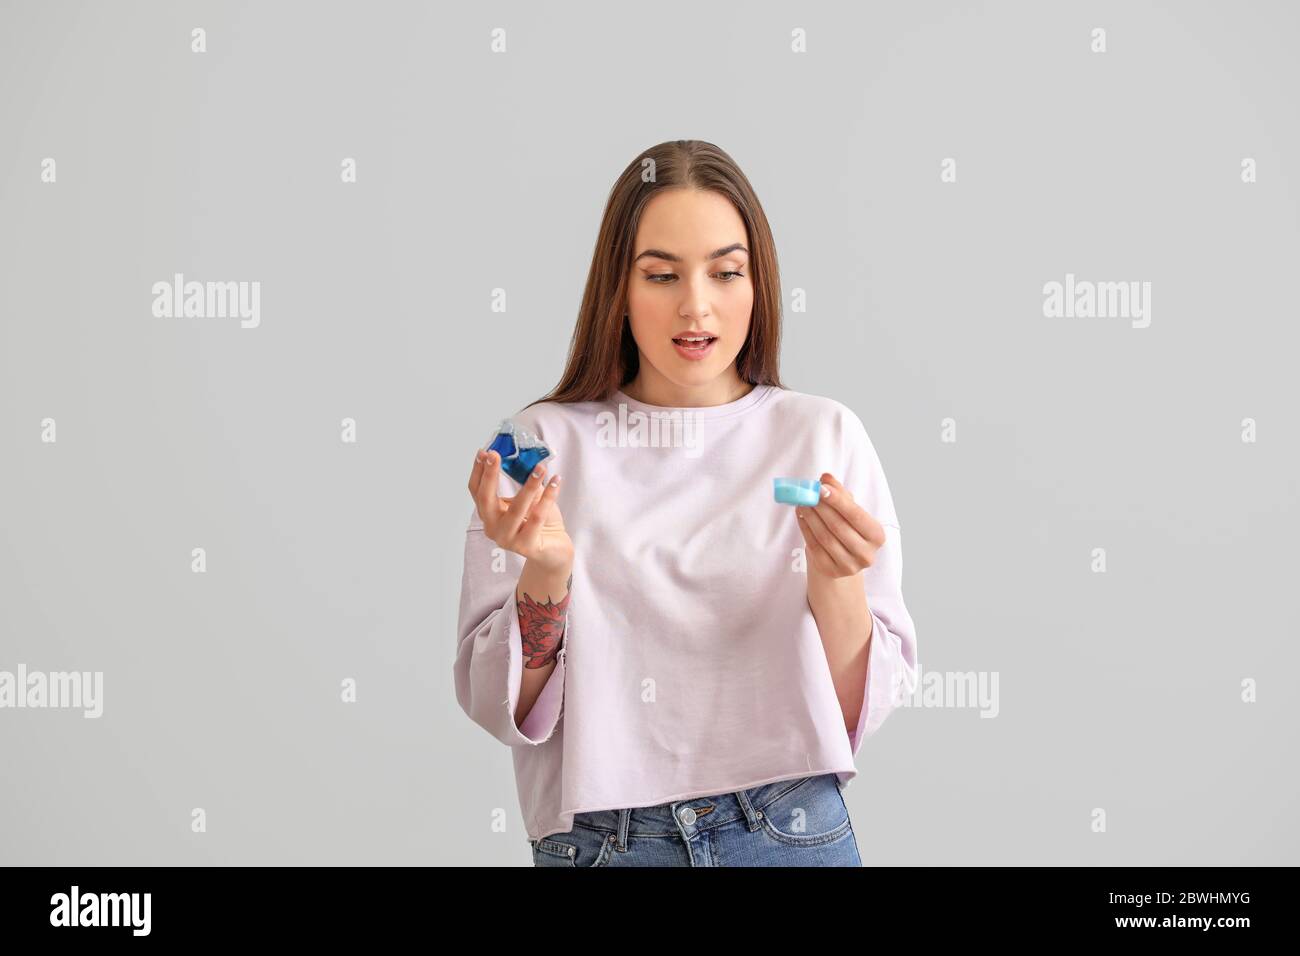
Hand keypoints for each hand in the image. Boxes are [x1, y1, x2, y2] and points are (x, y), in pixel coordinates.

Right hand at [468, 449, 572, 570]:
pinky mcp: (526, 546)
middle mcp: (493, 527)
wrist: (554, 549)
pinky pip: (537, 517)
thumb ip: (523, 480)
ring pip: (516, 508)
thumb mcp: (528, 497)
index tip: (484, 451)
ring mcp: (507, 539)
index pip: (476, 490)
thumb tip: (525, 455)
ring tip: (540, 467)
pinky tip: (556, 482)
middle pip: (485, 499)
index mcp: (489, 514)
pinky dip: (548, 498)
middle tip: (496, 454)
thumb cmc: (538, 521)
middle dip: (490, 475)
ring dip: (528, 485)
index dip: (478, 470)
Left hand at [794, 472, 887, 580]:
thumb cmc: (848, 527)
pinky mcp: (832, 571)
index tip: (821, 487)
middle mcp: (866, 554)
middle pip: (838, 527)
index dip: (838, 501)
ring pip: (824, 537)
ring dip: (810, 517)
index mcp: (877, 536)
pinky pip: (815, 547)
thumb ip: (839, 492)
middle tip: (807, 494)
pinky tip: (801, 517)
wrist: (843, 556)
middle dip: (820, 507)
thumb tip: (825, 478)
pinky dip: (806, 530)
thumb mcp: (849, 509)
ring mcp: (849, 566)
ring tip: (802, 503)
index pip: (856, 516)